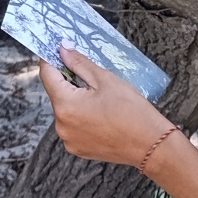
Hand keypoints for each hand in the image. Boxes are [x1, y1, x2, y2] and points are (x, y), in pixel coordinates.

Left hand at [39, 41, 174, 166]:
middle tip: (90, 72)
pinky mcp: (77, 148)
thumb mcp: (106, 79)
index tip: (57, 49)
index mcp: (66, 106)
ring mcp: (68, 140)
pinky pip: (73, 125)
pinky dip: (81, 115)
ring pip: (66, 109)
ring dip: (76, 98)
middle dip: (69, 79)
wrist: (149, 143)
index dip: (51, 59)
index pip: (47, 75)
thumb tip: (63, 49)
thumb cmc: (131, 110)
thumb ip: (80, 63)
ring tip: (101, 96)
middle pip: (57, 93)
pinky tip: (101, 112)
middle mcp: (61, 126)